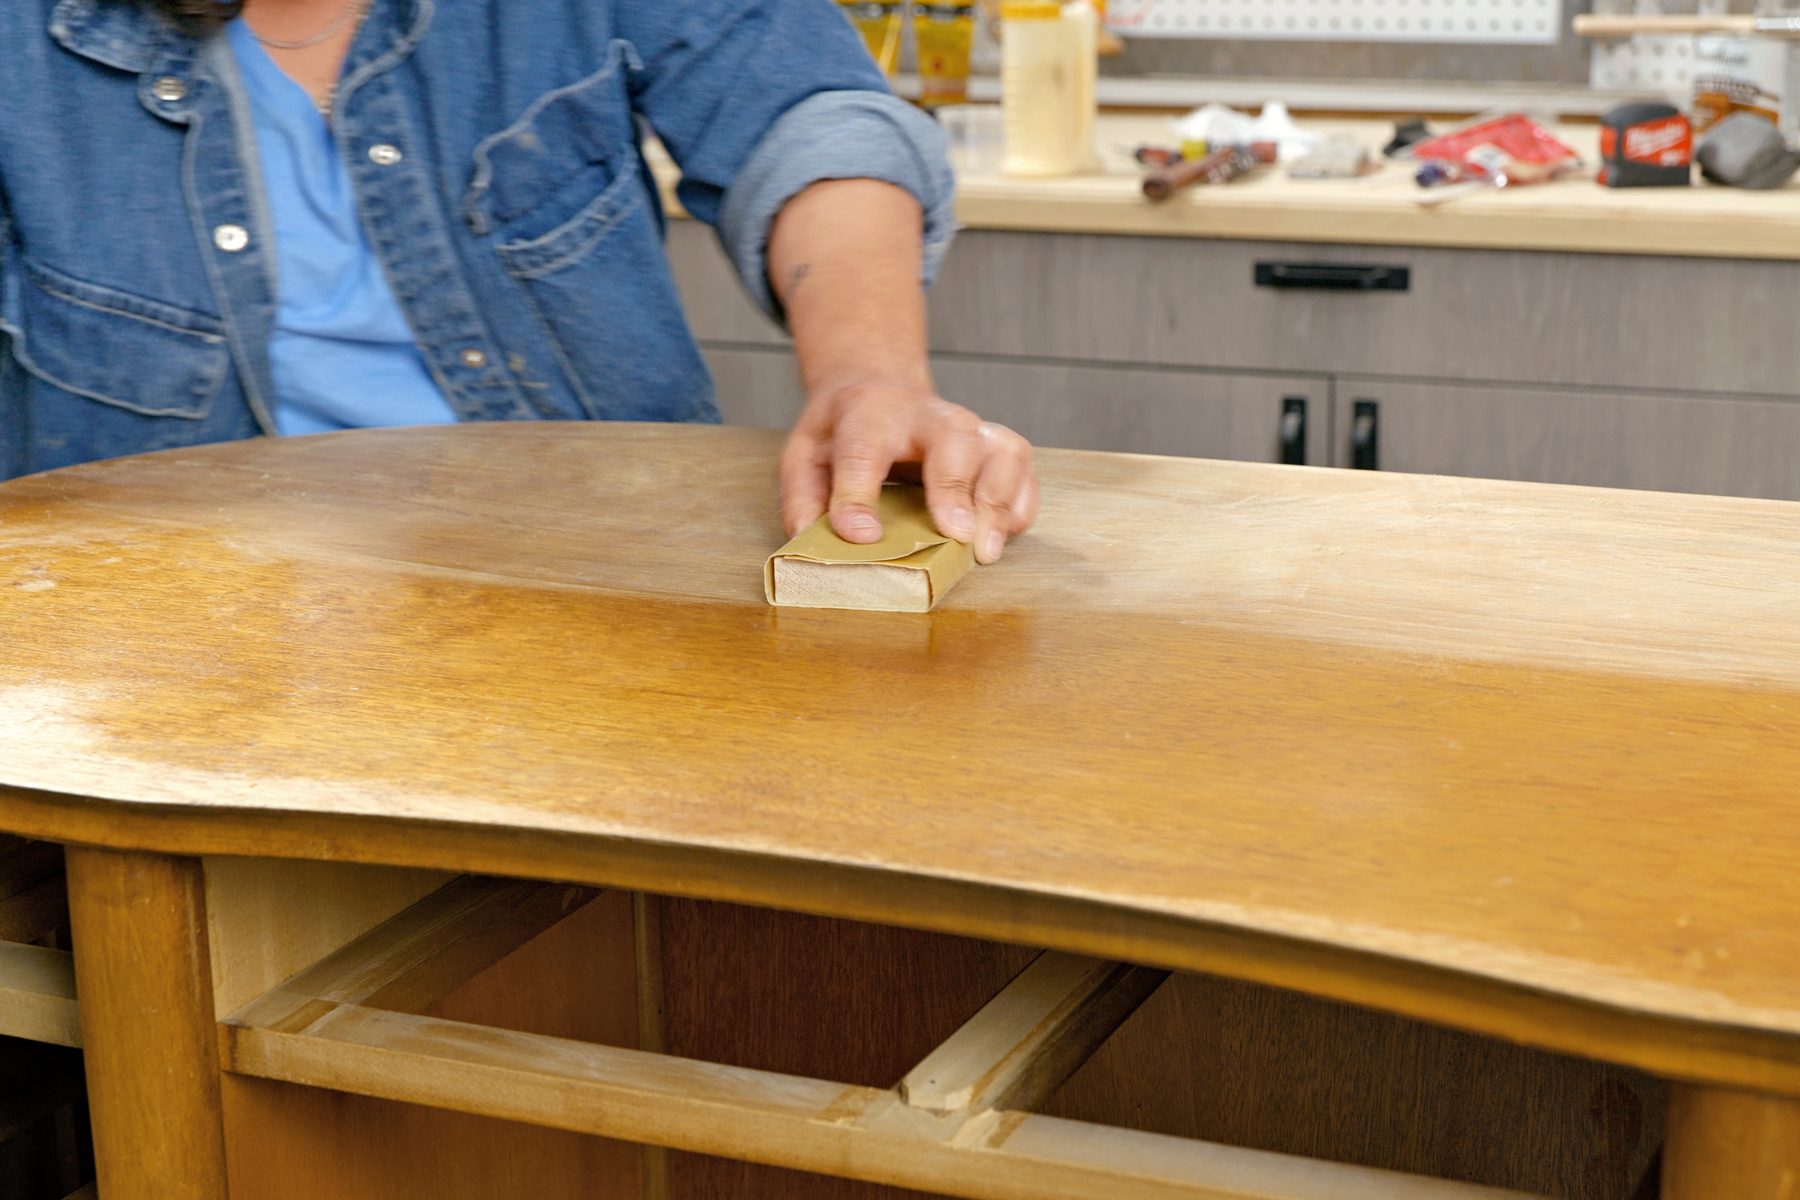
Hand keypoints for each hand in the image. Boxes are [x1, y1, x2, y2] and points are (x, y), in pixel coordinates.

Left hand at [779, 382, 1037, 564]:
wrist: (879, 391)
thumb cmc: (844, 433)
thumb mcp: (805, 456)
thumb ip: (804, 500)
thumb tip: (812, 546)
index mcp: (867, 416)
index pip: (862, 451)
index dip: (858, 495)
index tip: (861, 536)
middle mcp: (926, 416)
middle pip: (953, 437)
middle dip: (956, 486)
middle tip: (955, 536)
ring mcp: (970, 427)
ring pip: (1001, 450)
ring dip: (997, 501)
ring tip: (984, 549)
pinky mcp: (997, 444)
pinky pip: (1022, 470)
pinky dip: (1018, 505)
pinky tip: (1001, 534)